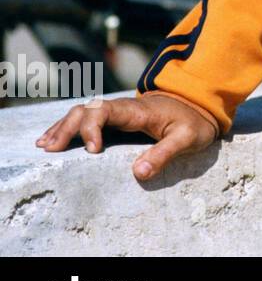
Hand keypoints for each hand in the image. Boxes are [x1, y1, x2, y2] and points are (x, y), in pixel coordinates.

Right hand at [34, 92, 217, 181]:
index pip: (105, 111)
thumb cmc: (194, 123)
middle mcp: (123, 108)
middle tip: (51, 150)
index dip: (92, 128)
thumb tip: (139, 173)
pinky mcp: (116, 120)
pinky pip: (86, 119)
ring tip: (45, 146)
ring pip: (83, 112)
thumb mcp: (188, 139)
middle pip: (87, 110)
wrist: (199, 107)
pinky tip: (53, 139)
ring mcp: (118, 113)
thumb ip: (165, 153)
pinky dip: (68, 128)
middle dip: (67, 128)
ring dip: (62, 127)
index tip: (92, 150)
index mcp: (138, 111)